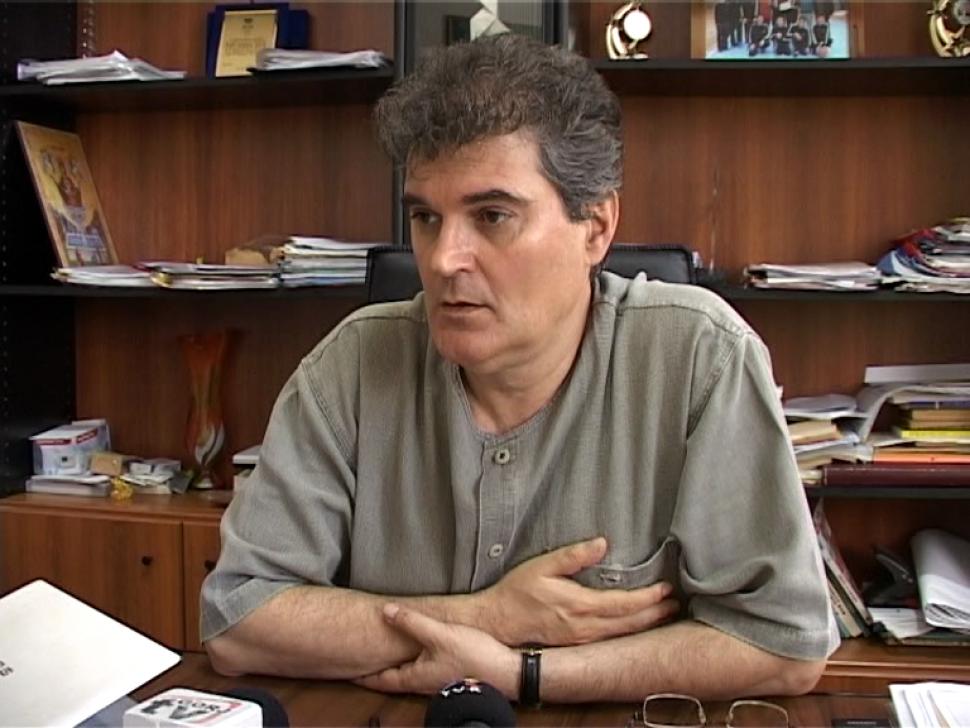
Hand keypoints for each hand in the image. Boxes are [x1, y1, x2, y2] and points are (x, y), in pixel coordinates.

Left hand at [355, 604, 518, 697]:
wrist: (506, 672)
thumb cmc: (473, 657)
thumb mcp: (439, 634)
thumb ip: (412, 622)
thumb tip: (385, 610)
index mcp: (414, 677)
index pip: (378, 679)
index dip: (360, 674)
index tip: (345, 669)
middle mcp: (422, 683)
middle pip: (391, 678)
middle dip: (374, 670)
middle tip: (358, 659)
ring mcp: (436, 680)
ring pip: (407, 673)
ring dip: (393, 665)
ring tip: (382, 652)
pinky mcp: (448, 673)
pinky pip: (421, 668)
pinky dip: (411, 660)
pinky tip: (416, 649)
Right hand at [480, 537, 678, 646]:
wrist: (500, 620)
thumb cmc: (519, 591)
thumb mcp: (543, 565)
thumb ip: (573, 555)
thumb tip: (601, 543)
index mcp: (580, 605)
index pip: (624, 604)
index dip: (648, 598)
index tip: (665, 589)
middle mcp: (585, 626)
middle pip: (630, 623)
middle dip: (655, 613)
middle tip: (675, 603)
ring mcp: (582, 639)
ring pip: (623, 634)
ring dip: (646, 624)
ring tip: (664, 614)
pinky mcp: (577, 643)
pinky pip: (611, 639)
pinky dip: (629, 632)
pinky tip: (637, 626)